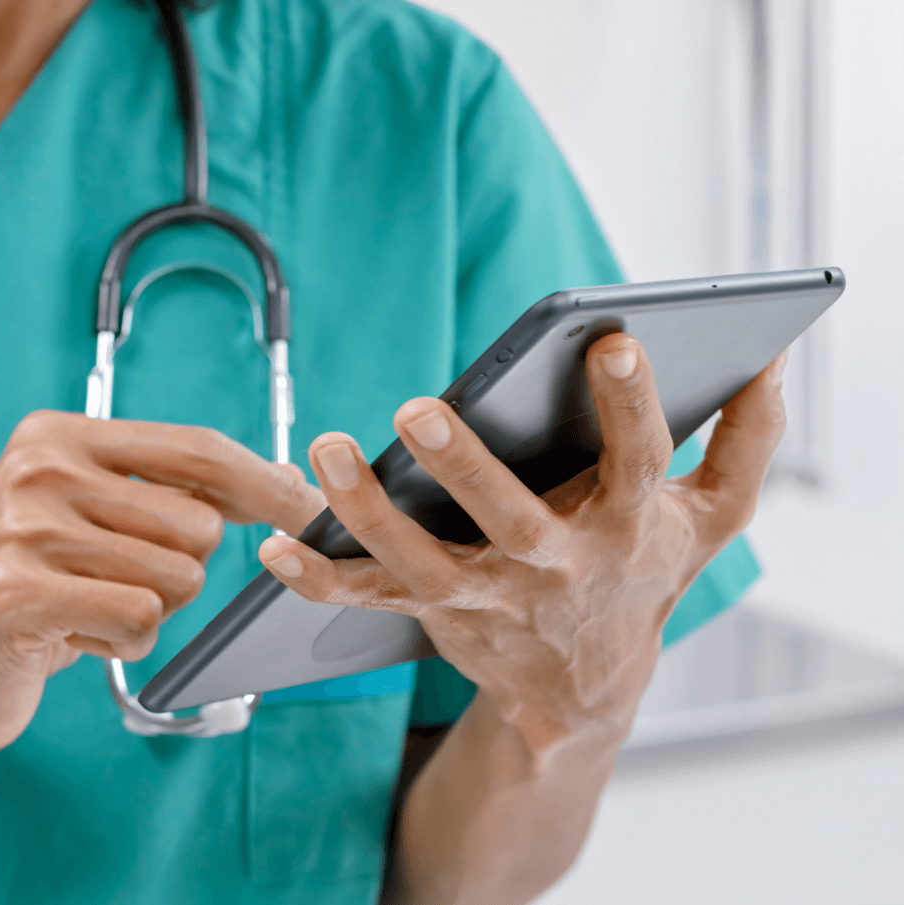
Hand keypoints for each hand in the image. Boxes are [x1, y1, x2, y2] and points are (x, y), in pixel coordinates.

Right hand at [0, 411, 323, 757]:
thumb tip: (285, 480)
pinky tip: (72, 635)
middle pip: (199, 523)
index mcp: (60, 435)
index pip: (195, 448)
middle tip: (112, 583)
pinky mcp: (17, 593)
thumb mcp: (98, 520)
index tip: (310, 509)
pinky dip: (123, 642)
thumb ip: (177, 492)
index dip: (262, 482)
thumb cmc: (35, 591)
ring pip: (178, 578)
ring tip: (86, 607)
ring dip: (147, 612)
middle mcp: (38, 468)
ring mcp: (24, 528)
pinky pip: (140, 619)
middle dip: (179, 571)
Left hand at [259, 336, 786, 754]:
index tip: (611, 340)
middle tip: (416, 409)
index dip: (631, 407)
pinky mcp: (432, 613)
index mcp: (624, 528)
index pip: (637, 462)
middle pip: (509, 521)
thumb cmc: (643, 575)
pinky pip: (367, 599)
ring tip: (326, 447)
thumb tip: (774, 359)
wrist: (585, 689)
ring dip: (367, 510)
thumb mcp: (711, 518)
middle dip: (465, 468)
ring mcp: (485, 596)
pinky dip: (318, 579)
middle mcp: (552, 567)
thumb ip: (747, 441)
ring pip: (419, 560)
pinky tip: (273, 550)